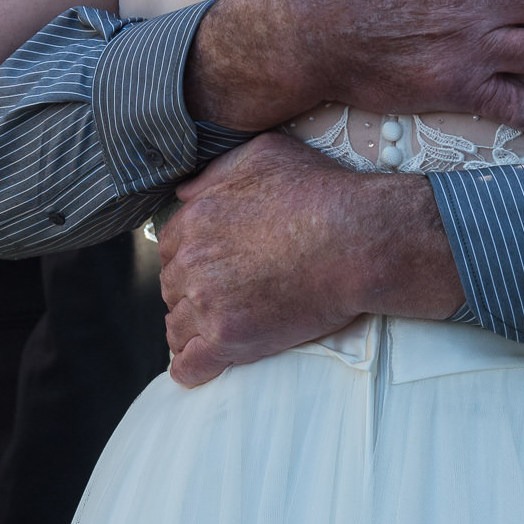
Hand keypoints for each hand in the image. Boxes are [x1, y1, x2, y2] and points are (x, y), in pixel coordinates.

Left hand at [159, 135, 459, 386]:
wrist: (356, 241)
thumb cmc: (319, 192)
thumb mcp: (263, 155)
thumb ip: (216, 173)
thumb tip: (185, 192)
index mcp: (195, 218)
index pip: (168, 247)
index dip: (188, 258)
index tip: (208, 267)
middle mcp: (192, 261)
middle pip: (171, 286)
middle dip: (190, 292)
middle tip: (220, 298)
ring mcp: (208, 303)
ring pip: (176, 326)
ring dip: (191, 328)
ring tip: (214, 331)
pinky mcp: (229, 339)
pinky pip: (189, 366)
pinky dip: (191, 368)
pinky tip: (202, 366)